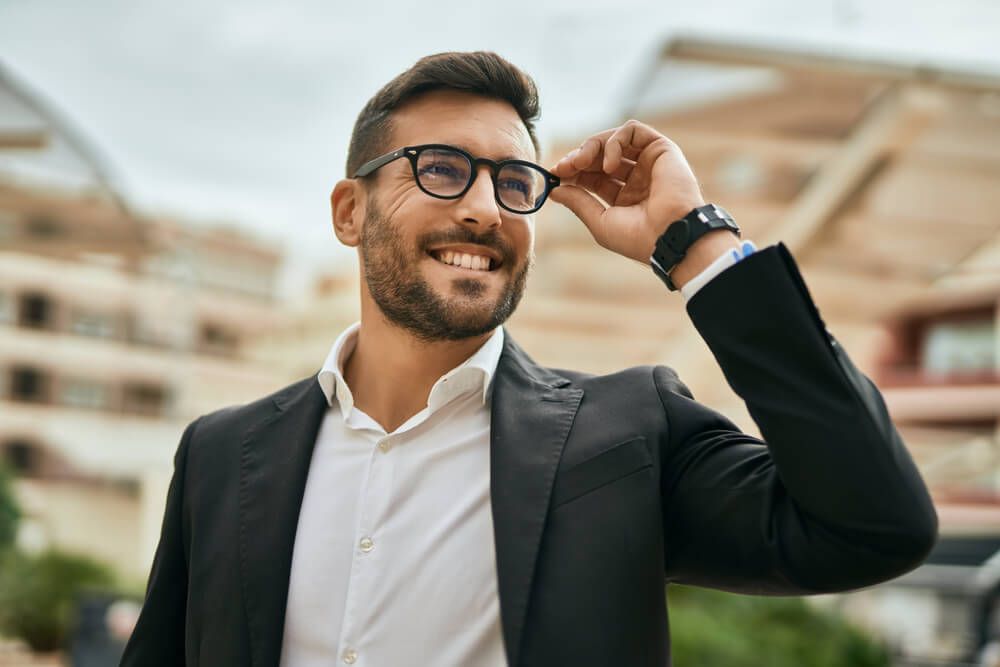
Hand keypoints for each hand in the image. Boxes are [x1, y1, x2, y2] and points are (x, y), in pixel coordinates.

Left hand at [549, 120, 714, 264]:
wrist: (670, 236)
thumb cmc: (638, 237)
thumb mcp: (600, 221)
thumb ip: (578, 202)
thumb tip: (555, 189)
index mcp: (625, 198)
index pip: (593, 177)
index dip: (573, 172)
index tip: (555, 174)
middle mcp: (637, 178)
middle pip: (600, 156)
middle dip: (578, 158)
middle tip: (562, 167)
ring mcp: (649, 162)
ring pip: (614, 139)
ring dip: (591, 147)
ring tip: (579, 163)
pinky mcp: (661, 148)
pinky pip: (632, 131)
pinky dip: (614, 142)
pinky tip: (609, 165)